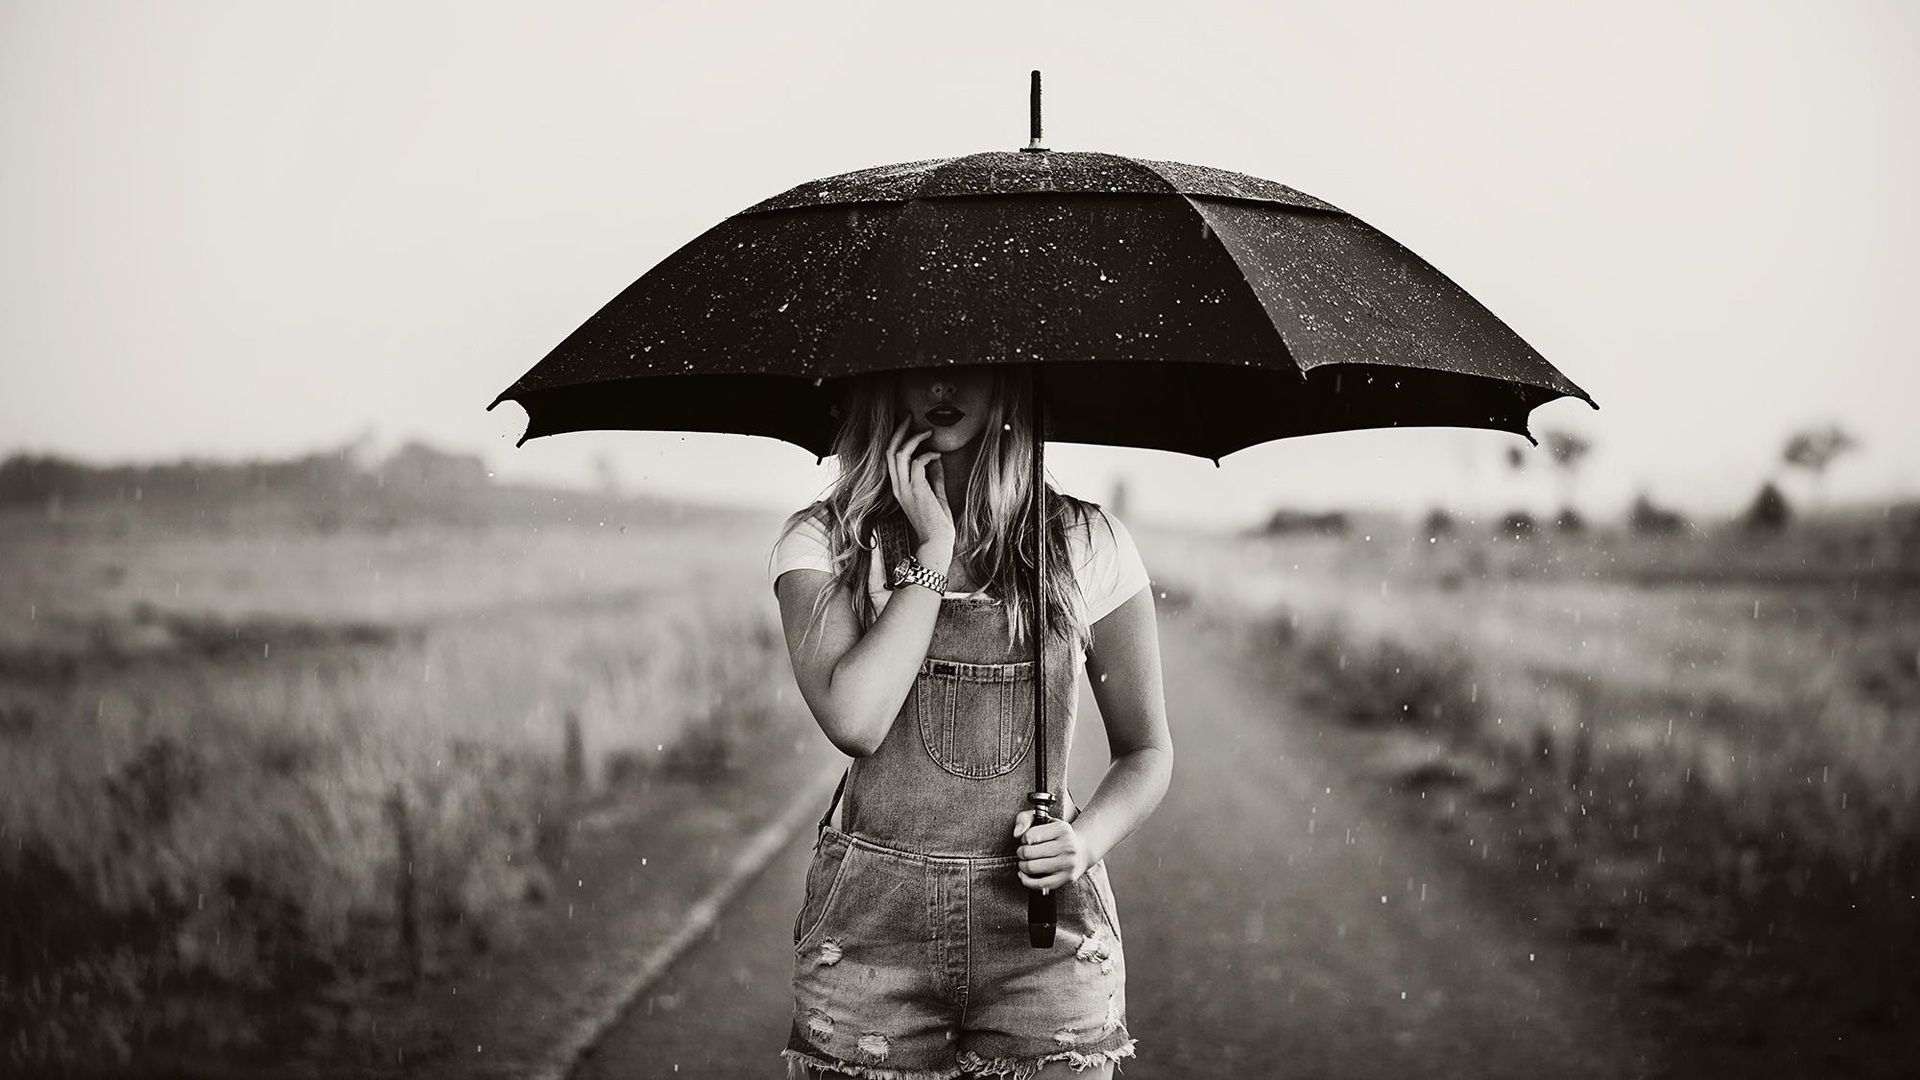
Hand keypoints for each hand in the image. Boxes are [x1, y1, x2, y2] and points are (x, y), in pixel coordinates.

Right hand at [887, 417, 954, 552]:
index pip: (891, 458)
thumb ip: (934, 477)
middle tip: (910, 418)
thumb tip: (936, 459)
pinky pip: (917, 463)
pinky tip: (937, 456)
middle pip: (890, 451)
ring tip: (927, 432)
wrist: (937, 541)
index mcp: (899, 487)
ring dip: (914, 439)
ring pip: (900, 455)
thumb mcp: (935, 495)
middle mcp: (898, 486)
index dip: (897, 439)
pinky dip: (927, 455)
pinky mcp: (916, 490)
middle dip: (900, 432)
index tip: (908, 426)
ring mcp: (905, 488)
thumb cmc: (937, 522)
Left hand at [1012, 809, 1089, 891]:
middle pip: (1028, 853)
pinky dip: (1026, 880)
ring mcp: (1068, 864)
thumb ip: (1024, 819)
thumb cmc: (1058, 836)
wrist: (1082, 850)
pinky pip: (1039, 884)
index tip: (1027, 840)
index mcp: (1062, 829)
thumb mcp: (1044, 820)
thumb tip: (1016, 834)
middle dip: (1020, 853)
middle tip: (1024, 852)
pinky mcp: (1066, 878)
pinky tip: (1024, 874)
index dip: (1023, 839)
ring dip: (1022, 866)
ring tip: (1025, 862)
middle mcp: (1068, 846)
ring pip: (1031, 868)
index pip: (1029, 836)